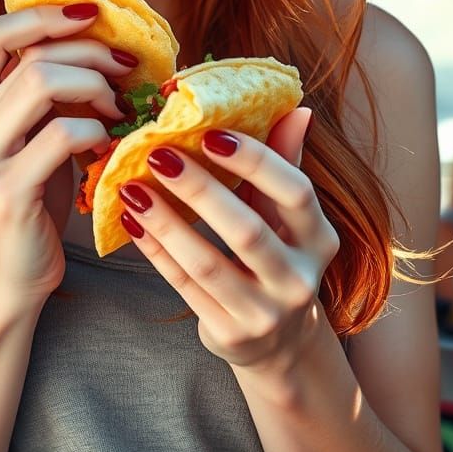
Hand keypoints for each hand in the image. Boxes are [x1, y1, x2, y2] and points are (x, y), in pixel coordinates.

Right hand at [0, 4, 130, 303]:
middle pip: (27, 55)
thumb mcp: (25, 137)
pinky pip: (63, 132)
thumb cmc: (30, 202)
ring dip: (95, 86)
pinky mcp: (4, 191)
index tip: (89, 13)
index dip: (42, 14)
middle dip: (88, 51)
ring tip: (119, 107)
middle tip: (126, 65)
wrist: (11, 281)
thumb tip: (92, 36)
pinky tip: (109, 144)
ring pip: (41, 82)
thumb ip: (36, 93)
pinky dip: (97, 130)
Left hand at [117, 107, 337, 370]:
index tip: (211, 133)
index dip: (256, 161)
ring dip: (165, 221)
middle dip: (199, 189)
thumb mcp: (289, 216)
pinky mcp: (230, 334)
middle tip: (157, 154)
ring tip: (132, 188)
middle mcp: (298, 279)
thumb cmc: (278, 256)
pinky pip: (184, 287)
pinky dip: (155, 251)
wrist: (280, 342)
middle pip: (246, 230)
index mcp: (320, 239)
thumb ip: (287, 163)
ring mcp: (265, 313)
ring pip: (207, 263)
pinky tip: (131, 221)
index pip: (296, 192)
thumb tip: (297, 108)